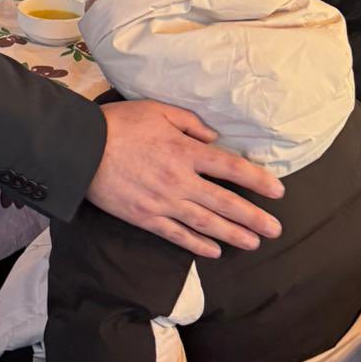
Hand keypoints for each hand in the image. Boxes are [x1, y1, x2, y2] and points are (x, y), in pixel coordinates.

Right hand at [86, 100, 282, 255]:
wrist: (83, 150)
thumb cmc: (120, 124)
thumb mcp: (158, 110)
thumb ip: (190, 123)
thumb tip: (214, 138)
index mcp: (186, 151)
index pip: (231, 168)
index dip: (258, 181)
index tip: (277, 191)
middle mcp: (181, 180)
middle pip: (225, 202)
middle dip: (254, 217)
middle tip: (275, 230)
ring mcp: (164, 203)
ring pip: (206, 223)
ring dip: (233, 235)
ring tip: (253, 243)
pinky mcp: (146, 218)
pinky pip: (177, 235)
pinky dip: (197, 245)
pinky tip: (214, 251)